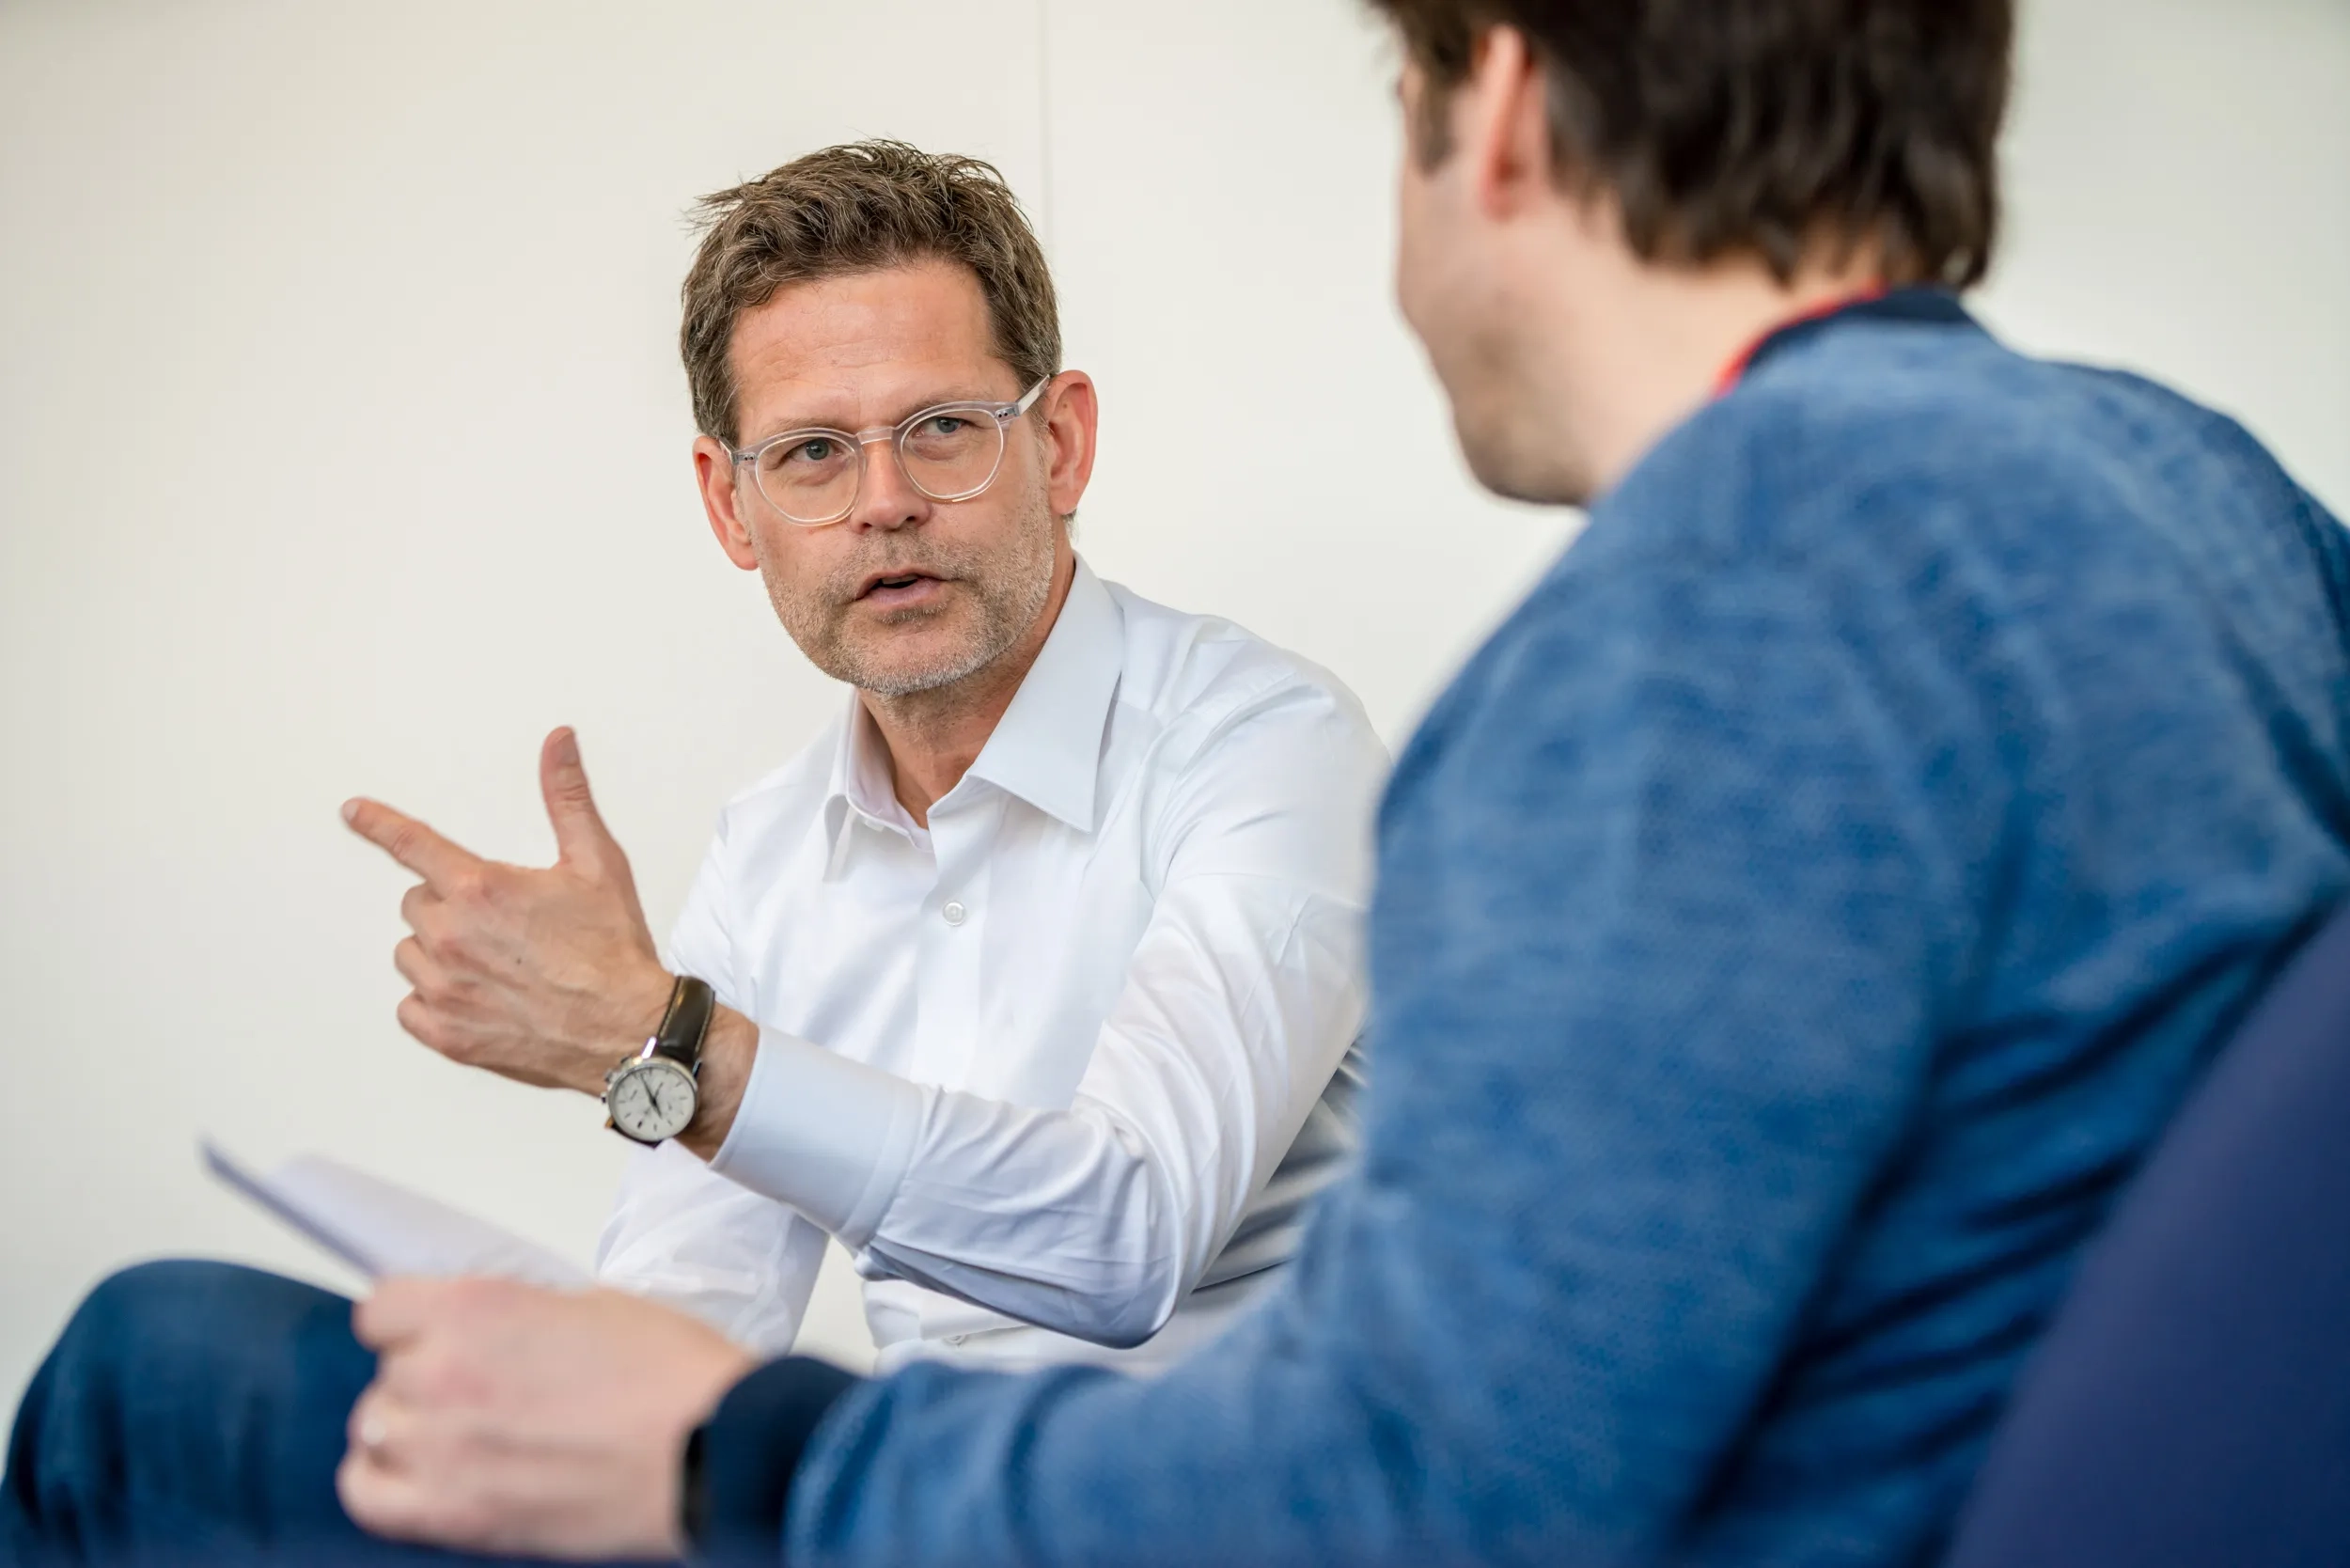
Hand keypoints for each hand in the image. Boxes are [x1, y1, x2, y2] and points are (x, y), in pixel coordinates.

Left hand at [340, 1277, 755, 1559]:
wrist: (710, 1449)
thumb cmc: (672, 1379)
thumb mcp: (594, 1305)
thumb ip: (521, 1315)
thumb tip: (494, 1335)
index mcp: (476, 1308)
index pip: (381, 1309)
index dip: (409, 1319)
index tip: (432, 1331)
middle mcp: (441, 1373)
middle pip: (385, 1371)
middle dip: (424, 1375)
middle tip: (477, 1387)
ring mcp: (440, 1448)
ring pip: (373, 1430)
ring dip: (409, 1428)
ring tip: (458, 1435)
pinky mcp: (453, 1514)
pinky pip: (366, 1495)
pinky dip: (383, 1483)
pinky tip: (423, 1476)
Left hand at [344, 727, 672, 1095]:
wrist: (627, 1029)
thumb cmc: (612, 951)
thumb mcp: (598, 862)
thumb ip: (567, 797)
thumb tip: (558, 744)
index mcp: (481, 889)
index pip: (413, 845)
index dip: (381, 824)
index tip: (356, 812)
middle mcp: (452, 937)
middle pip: (417, 903)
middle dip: (450, 905)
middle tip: (501, 923)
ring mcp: (444, 988)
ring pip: (411, 953)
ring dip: (440, 952)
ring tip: (496, 962)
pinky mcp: (446, 1033)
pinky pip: (411, 1007)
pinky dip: (436, 1001)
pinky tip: (479, 997)